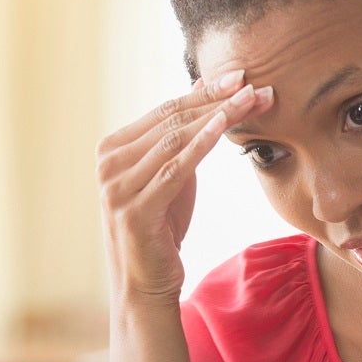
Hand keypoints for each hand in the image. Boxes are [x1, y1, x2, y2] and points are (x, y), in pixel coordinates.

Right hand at [97, 71, 273, 303]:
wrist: (145, 285)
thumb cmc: (161, 229)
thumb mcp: (172, 176)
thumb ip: (182, 137)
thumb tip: (204, 89)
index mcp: (112, 149)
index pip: (165, 111)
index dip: (205, 92)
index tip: (241, 76)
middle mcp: (108, 164)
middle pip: (171, 121)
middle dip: (216, 99)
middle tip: (253, 84)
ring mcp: (116, 187)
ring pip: (175, 141)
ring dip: (218, 116)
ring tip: (251, 100)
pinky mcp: (133, 210)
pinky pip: (175, 170)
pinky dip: (201, 144)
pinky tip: (225, 126)